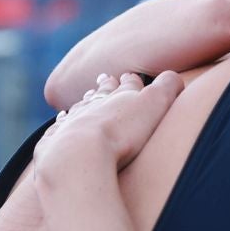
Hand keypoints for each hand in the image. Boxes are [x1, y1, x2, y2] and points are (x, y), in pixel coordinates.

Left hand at [35, 71, 183, 183]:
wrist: (79, 155)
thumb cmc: (121, 132)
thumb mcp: (155, 105)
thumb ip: (168, 87)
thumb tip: (174, 76)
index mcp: (119, 97)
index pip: (127, 85)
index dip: (131, 81)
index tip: (129, 75)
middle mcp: (93, 106)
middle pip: (101, 93)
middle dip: (105, 86)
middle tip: (104, 78)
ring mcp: (71, 123)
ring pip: (78, 108)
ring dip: (83, 103)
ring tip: (85, 97)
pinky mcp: (55, 143)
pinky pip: (57, 129)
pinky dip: (60, 124)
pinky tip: (60, 122)